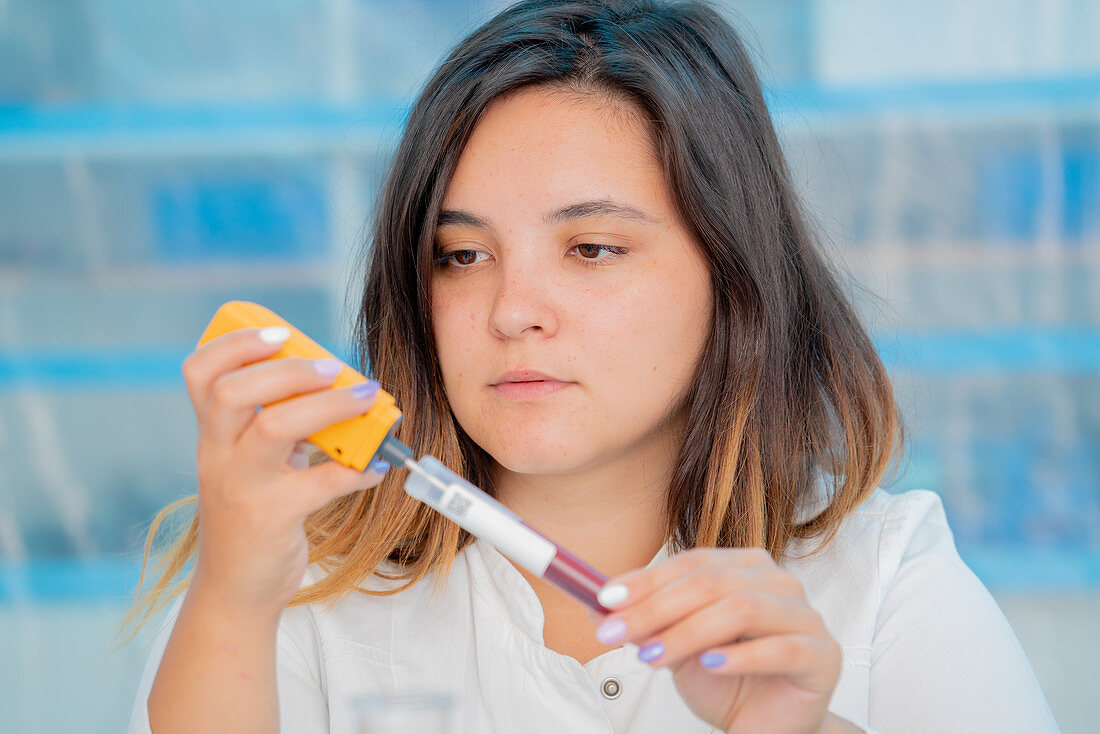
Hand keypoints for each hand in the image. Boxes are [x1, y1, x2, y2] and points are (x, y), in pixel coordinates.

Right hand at [182, 326, 389, 619]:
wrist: (234, 590)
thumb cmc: (250, 513)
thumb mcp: (246, 463)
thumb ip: (272, 424)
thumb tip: (331, 382)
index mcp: (211, 435)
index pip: (200, 373)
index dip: (235, 344)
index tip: (279, 332)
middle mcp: (218, 456)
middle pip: (235, 392)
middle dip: (288, 369)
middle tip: (333, 367)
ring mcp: (241, 488)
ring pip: (275, 427)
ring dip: (329, 406)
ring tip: (366, 398)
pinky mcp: (272, 519)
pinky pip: (322, 483)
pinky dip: (357, 469)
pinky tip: (377, 465)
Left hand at [589, 547, 844, 733]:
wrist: (766, 727)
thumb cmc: (727, 681)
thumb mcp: (677, 647)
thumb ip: (649, 623)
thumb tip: (600, 606)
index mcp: (747, 567)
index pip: (692, 563)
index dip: (646, 580)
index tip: (606, 600)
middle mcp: (780, 583)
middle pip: (711, 582)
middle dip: (656, 607)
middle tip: (616, 633)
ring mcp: (806, 617)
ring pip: (741, 608)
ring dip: (687, 632)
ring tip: (651, 656)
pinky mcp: (823, 656)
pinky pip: (780, 648)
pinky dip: (738, 656)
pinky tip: (708, 666)